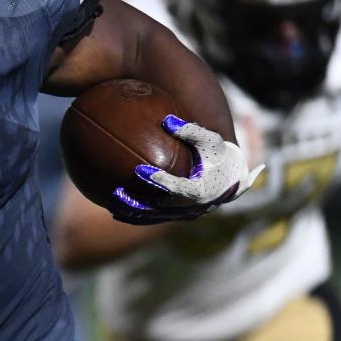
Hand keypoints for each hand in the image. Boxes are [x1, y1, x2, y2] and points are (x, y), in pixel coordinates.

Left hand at [110, 114, 264, 223]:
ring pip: (155, 217)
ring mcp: (184, 214)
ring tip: (111, 203)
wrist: (230, 177)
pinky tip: (116, 211)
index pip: (178, 188)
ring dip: (133, 212)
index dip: (159, 180)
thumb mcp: (210, 140)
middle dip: (138, 202)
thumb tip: (167, 120)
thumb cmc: (218, 154)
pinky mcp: (177, 217)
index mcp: (203, 189)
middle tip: (116, 193)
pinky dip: (136, 217)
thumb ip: (190, 131)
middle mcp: (193, 207)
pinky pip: (154, 220)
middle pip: (162, 208)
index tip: (139, 170)